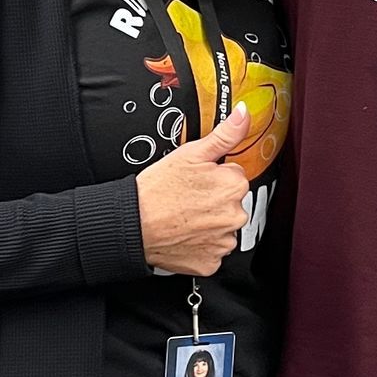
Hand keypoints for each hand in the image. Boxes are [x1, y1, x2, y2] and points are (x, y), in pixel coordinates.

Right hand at [134, 107, 251, 273]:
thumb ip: (224, 135)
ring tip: (184, 216)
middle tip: (188, 198)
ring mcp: (224, 241)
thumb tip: (243, 114)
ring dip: (209, 222)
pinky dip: (201, 244)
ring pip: (223, 227)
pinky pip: (212, 250)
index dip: (214, 177)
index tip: (197, 181)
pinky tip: (185, 233)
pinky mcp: (212, 262)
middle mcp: (235, 215)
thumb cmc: (157, 190)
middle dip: (214, 200)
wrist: (133, 224)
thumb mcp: (191, 153)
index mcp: (234, 185)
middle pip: (231, 203)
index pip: (234, 176)